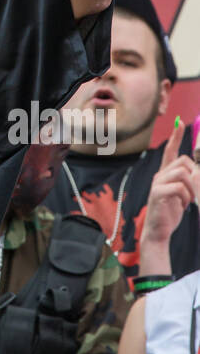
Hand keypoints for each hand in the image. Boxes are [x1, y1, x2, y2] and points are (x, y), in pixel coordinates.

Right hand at [140, 119, 199, 250]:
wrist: (158, 231)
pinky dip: (186, 197)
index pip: (170, 151)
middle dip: (194, 175)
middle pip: (183, 161)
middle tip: (193, 192)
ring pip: (183, 173)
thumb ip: (188, 181)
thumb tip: (196, 171)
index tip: (180, 123)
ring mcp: (157, 183)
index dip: (175, 136)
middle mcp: (160, 175)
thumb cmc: (170, 212)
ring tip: (188, 201)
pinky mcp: (158, 193)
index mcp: (165, 174)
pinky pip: (179, 187)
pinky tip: (182, 206)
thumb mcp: (182, 194)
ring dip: (192, 188)